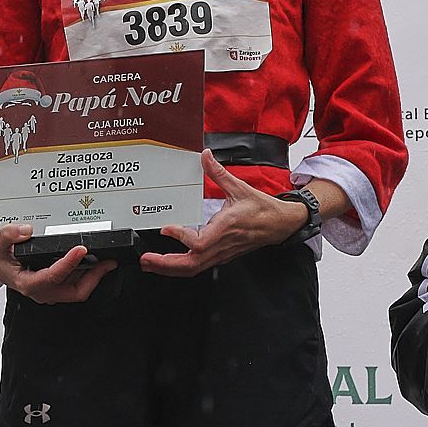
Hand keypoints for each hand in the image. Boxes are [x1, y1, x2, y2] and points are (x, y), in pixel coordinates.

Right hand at [0, 224, 116, 303]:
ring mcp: (50, 290)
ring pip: (78, 289)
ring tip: (106, 260)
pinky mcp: (57, 286)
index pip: (52, 276)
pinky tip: (95, 262)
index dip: (69, 263)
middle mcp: (41, 290)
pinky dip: (89, 274)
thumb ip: (9, 235)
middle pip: (73, 291)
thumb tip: (26, 230)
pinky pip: (76, 284)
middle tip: (106, 262)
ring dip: (94, 276)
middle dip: (93, 277)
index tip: (80, 249)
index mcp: (28, 283)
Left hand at [140, 151, 311, 277]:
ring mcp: (221, 254)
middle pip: (191, 265)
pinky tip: (169, 263)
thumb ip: (218, 173)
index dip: (182, 237)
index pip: (200, 242)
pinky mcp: (221, 256)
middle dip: (166, 265)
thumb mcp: (239, 187)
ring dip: (170, 269)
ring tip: (151, 264)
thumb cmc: (262, 209)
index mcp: (226, 227)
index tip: (166, 228)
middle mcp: (222, 244)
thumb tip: (206, 157)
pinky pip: (198, 267)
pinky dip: (181, 268)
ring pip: (193, 269)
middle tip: (146, 259)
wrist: (280, 224)